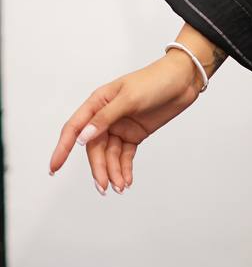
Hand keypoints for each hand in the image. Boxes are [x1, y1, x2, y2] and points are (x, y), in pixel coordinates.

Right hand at [48, 50, 203, 195]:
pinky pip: (124, 155)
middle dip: (98, 167)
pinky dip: (124, 168)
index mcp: (99, 102)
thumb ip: (105, 118)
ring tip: (120, 186)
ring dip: (112, 171)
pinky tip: (126, 180)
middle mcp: (106, 116)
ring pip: (109, 155)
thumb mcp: (130, 97)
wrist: (184, 80)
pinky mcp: (134, 134)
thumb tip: (82, 137)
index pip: (74, 127)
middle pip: (94, 147)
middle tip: (104, 186)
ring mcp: (120, 126)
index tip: (53, 168)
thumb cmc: (155, 80)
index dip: (62, 148)